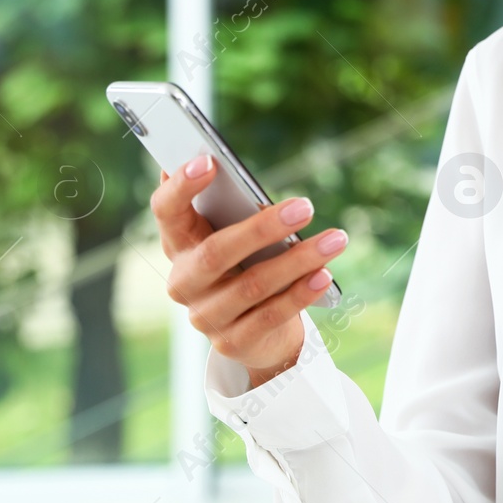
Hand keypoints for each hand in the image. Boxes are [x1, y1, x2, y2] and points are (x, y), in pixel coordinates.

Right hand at [150, 154, 348, 387]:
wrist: (254, 330)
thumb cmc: (246, 262)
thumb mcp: (235, 231)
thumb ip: (232, 204)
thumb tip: (222, 162)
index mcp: (179, 244)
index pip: (166, 212)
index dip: (181, 187)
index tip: (208, 160)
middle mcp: (184, 281)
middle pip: (216, 253)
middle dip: (263, 228)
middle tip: (305, 206)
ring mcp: (205, 316)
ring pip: (252, 285)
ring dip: (299, 260)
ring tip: (336, 239)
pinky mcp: (232, 342)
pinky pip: (270, 315)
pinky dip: (300, 293)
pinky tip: (324, 274)